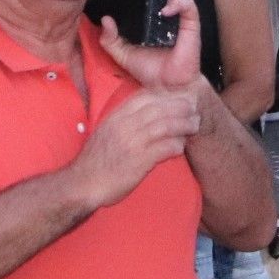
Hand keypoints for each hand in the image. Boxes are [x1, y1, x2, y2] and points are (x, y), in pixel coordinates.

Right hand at [71, 86, 197, 209]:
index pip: (144, 97)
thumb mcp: (105, 131)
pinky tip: (181, 146)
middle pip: (158, 109)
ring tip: (195, 124)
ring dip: (183, 124)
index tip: (176, 96)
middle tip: (193, 107)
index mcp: (116, 117)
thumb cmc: (94, 160)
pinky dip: (175, 145)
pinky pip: (164, 148)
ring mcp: (132, 142)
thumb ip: (122, 121)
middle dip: (179, 106)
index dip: (163, 95)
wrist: (82, 184)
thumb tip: (143, 115)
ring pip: (164, 126)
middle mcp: (124, 126)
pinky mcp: (139, 161)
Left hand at [98, 0, 202, 91]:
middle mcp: (167, 12)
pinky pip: (189, 5)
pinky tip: (166, 9)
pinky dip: (178, 2)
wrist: (166, 89)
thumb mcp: (122, 54)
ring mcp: (180, 16)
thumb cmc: (149, 70)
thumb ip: (110, 39)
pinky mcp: (191, 25)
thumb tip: (105, 19)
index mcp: (152, 15)